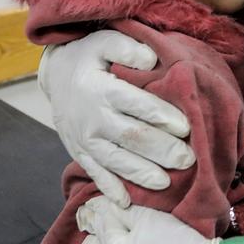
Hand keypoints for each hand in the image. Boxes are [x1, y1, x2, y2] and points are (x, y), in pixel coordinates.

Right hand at [39, 30, 193, 207]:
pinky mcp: (79, 152)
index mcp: (102, 89)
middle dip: (162, 151)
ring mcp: (84, 139)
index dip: (163, 117)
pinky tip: (127, 202)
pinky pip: (96, 173)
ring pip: (116, 161)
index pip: (137, 105)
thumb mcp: (104, 41)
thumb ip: (128, 48)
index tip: (186, 127)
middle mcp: (92, 118)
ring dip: (141, 174)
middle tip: (188, 159)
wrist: (55, 75)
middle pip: (131, 138)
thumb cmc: (89, 57)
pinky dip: (110, 189)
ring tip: (166, 182)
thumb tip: (151, 59)